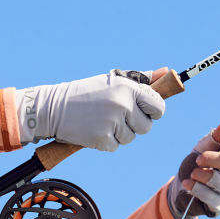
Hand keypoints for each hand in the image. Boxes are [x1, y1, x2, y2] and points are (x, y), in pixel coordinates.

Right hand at [14, 69, 165, 151]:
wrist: (54, 108)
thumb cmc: (86, 93)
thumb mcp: (113, 82)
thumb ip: (141, 80)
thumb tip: (166, 72)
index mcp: (128, 88)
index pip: (158, 106)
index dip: (154, 111)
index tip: (146, 112)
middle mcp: (122, 104)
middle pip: (146, 127)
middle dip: (136, 125)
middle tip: (118, 118)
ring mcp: (112, 123)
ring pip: (130, 138)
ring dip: (119, 134)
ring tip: (102, 122)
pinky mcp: (101, 139)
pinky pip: (115, 146)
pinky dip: (106, 142)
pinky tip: (93, 130)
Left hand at [168, 121, 219, 218]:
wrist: (182, 187)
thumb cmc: (196, 164)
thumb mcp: (202, 149)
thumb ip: (213, 139)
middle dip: (213, 160)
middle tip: (198, 160)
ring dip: (204, 177)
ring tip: (192, 174)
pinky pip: (214, 199)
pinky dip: (199, 191)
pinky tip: (188, 185)